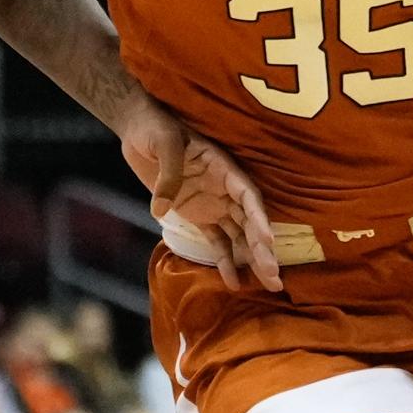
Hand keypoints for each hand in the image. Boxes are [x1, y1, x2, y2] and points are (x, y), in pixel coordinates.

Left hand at [117, 98, 280, 292]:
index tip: (267, 240)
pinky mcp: (199, 216)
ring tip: (269, 285)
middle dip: (262, 250)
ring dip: (253, 260)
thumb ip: (168, 175)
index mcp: (223, 167)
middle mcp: (225, 189)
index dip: (259, 217)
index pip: (247, 195)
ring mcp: (214, 204)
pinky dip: (225, 261)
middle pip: (249, 221)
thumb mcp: (163, 143)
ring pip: (239, 235)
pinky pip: (217, 241)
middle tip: (274, 277)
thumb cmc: (155, 127)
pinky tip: (233, 283)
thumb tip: (160, 210)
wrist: (139, 128)